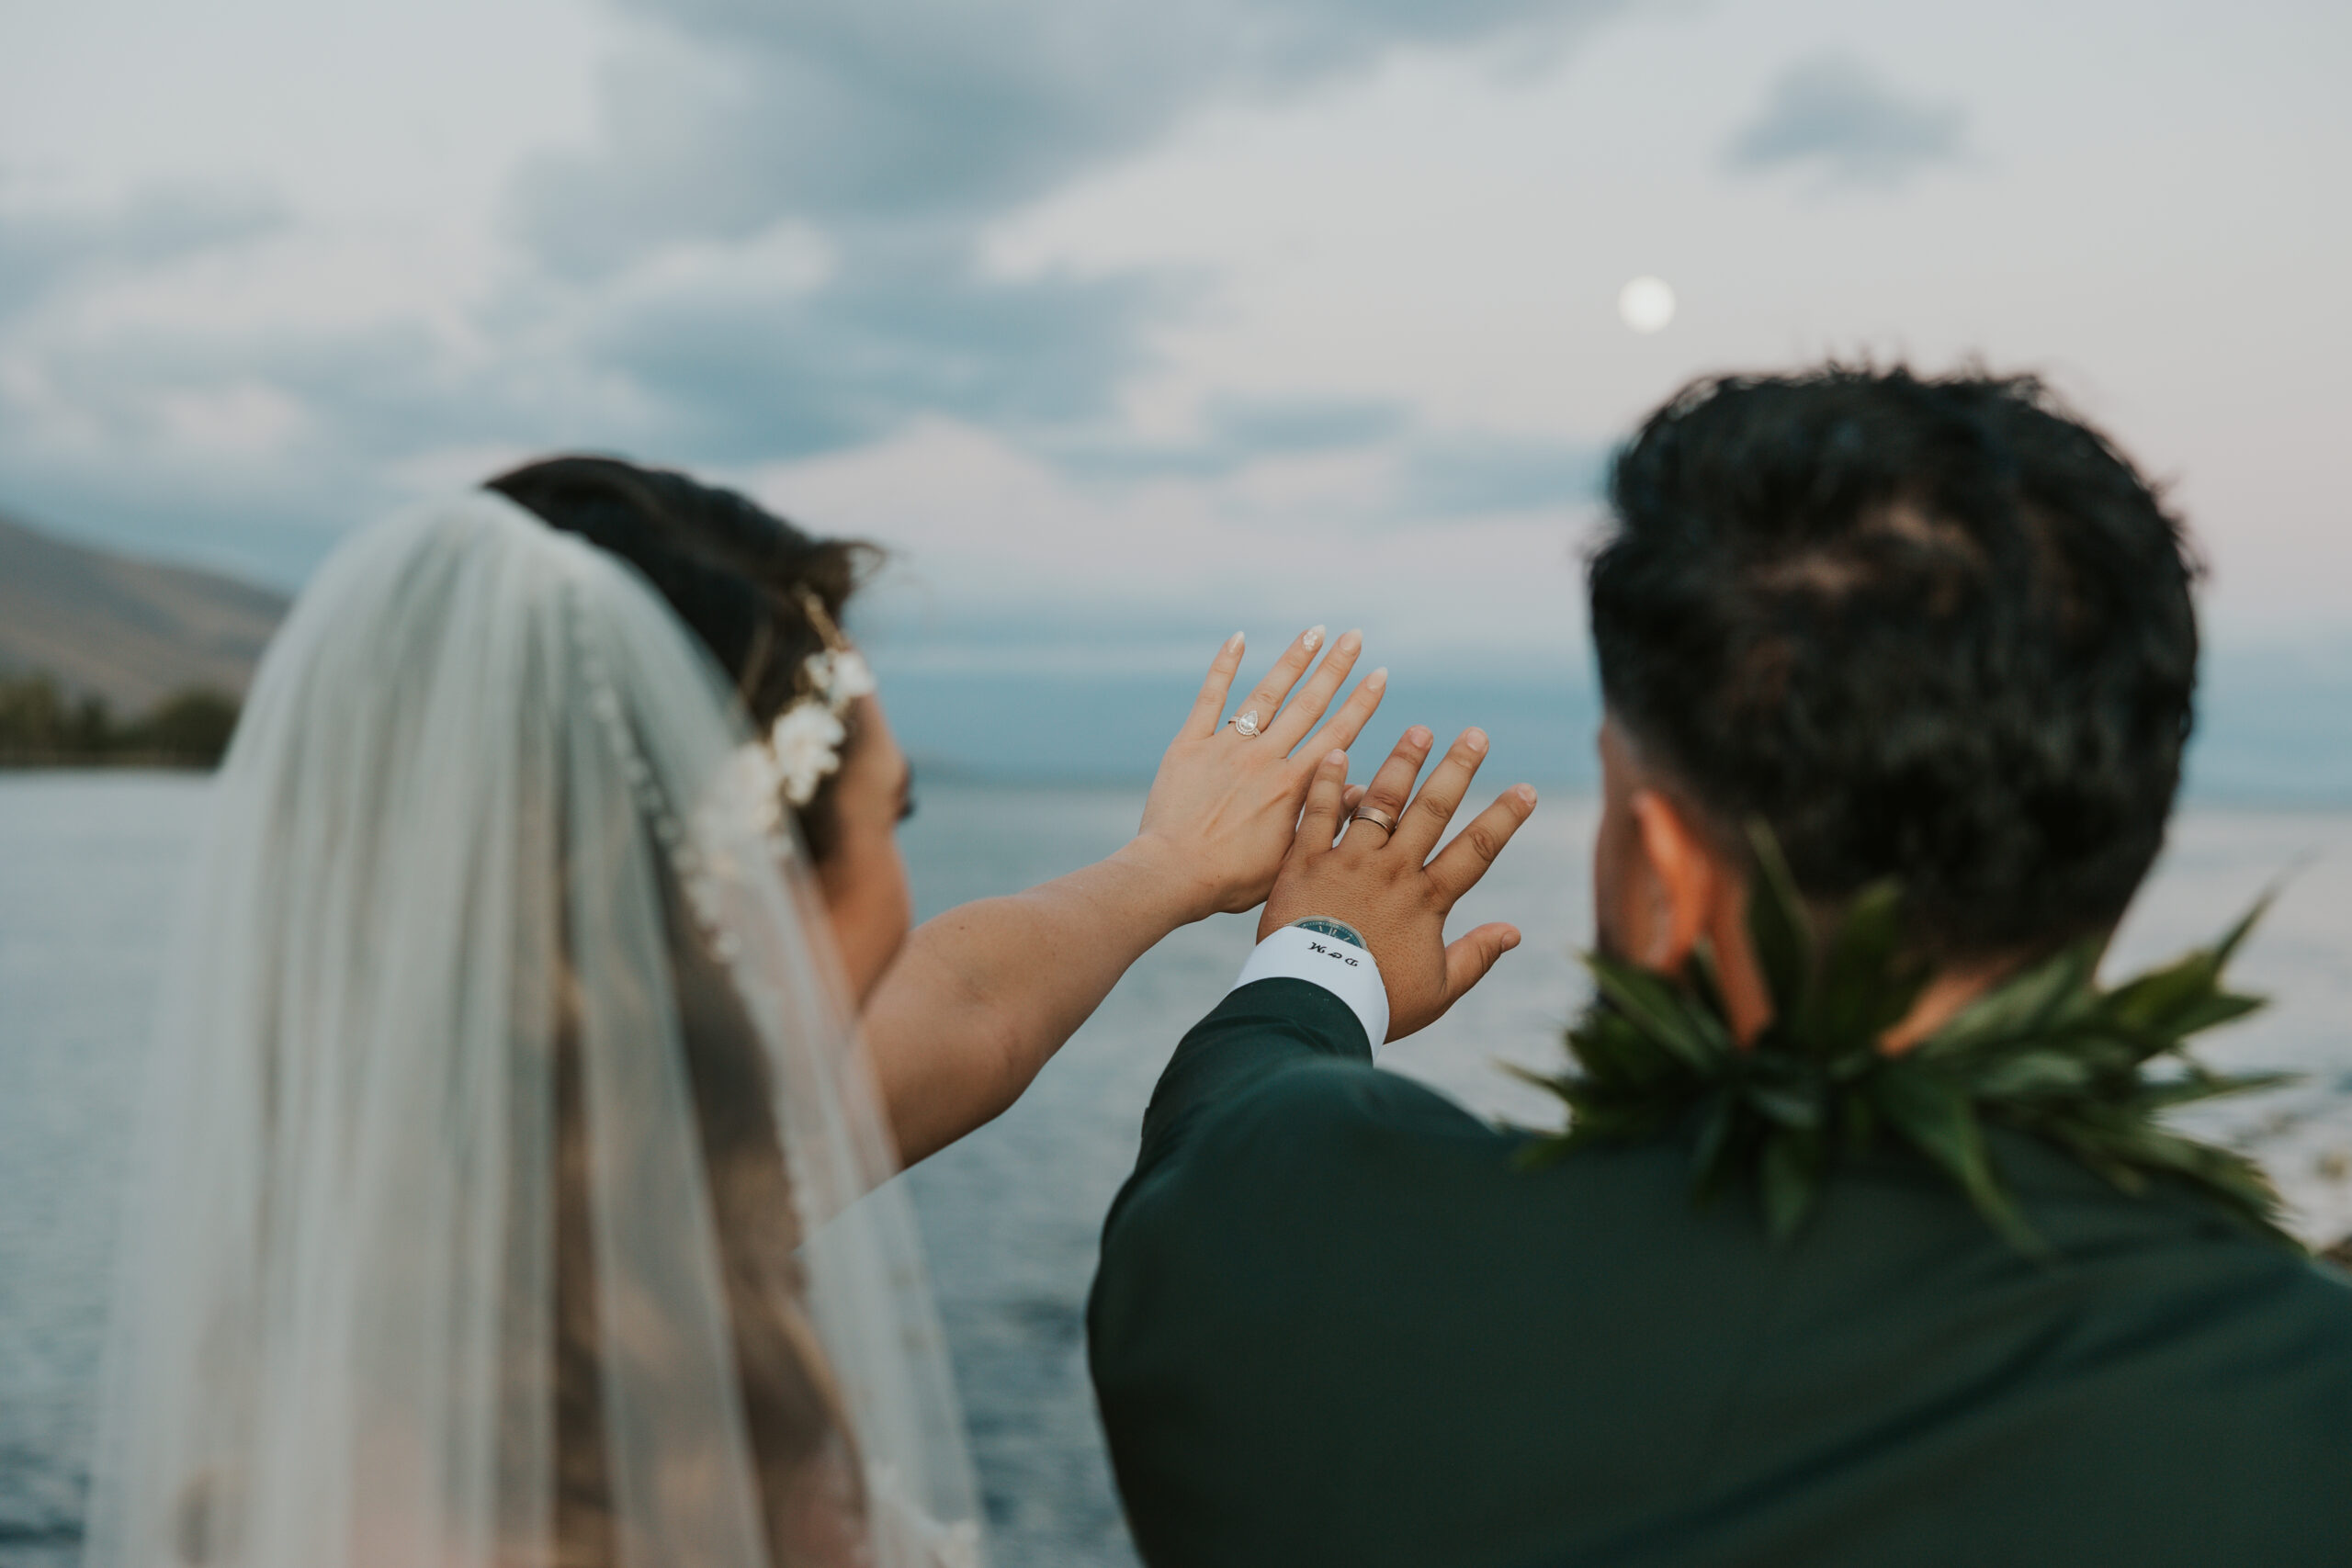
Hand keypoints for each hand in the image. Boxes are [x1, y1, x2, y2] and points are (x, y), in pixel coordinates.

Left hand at [1128, 627, 1387, 918]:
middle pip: (1308, 704)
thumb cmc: (1231, 879)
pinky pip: (1209, 697)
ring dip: (1293, 660)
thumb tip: (1362, 790)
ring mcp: (1226, 748)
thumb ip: (1326, 820)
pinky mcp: (1189, 746)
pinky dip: (1224, 666)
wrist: (1171, 875)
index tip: (1380, 674)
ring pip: (1266, 694)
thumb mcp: (1291, 859)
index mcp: (1293, 787)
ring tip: (1314, 631)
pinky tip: (1238, 638)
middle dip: (1335, 667)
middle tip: (1355, 636)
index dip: (1362, 703)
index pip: (1338, 734)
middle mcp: (1264, 758)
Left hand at [1261, 729, 1536, 1039]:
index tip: (1527, 790)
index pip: (1476, 851)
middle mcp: (1392, 871)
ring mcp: (1348, 862)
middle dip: (1457, 770)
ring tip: (1419, 730)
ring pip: (1379, 803)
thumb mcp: (1437, 991)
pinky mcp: (1305, 863)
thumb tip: (1515, 932)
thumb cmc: (1376, 1002)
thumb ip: (1476, 957)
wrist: (1312, 1004)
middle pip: (1432, 812)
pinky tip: (1336, 753)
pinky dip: (1327, 784)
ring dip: (1401, 764)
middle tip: (1475, 735)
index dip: (1504, 819)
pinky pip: (1317, 815)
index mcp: (1426, 901)